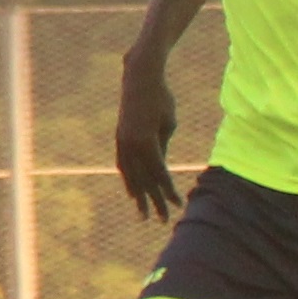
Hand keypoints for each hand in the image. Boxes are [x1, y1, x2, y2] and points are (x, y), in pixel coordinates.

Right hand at [115, 60, 183, 219]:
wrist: (140, 78)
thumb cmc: (162, 99)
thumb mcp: (168, 124)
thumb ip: (162, 149)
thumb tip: (160, 171)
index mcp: (146, 143)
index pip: (159, 174)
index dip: (168, 191)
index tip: (178, 205)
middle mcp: (131, 145)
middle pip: (144, 180)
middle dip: (154, 201)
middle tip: (162, 220)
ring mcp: (122, 142)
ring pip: (130, 175)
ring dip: (138, 196)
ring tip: (143, 214)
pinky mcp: (119, 138)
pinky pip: (123, 165)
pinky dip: (128, 179)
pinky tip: (132, 192)